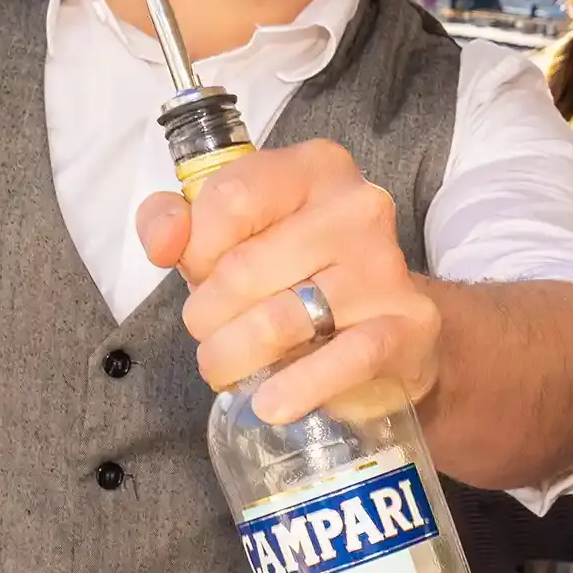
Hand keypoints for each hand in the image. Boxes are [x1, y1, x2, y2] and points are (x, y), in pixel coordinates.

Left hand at [136, 140, 440, 425]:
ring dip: (234, 357)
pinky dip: (297, 389)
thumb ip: (175, 221)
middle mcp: (359, 207)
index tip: (201, 274)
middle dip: (206, 316)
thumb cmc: (295, 275)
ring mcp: (386, 267)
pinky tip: (272, 403)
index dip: (196, 248)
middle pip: (243, 269)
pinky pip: (343, 360)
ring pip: (279, 321)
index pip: (230, 198)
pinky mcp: (407, 326)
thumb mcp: (229, 236)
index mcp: (315, 168)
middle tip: (212, 335)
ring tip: (227, 368)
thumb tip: (165, 242)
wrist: (386, 328)